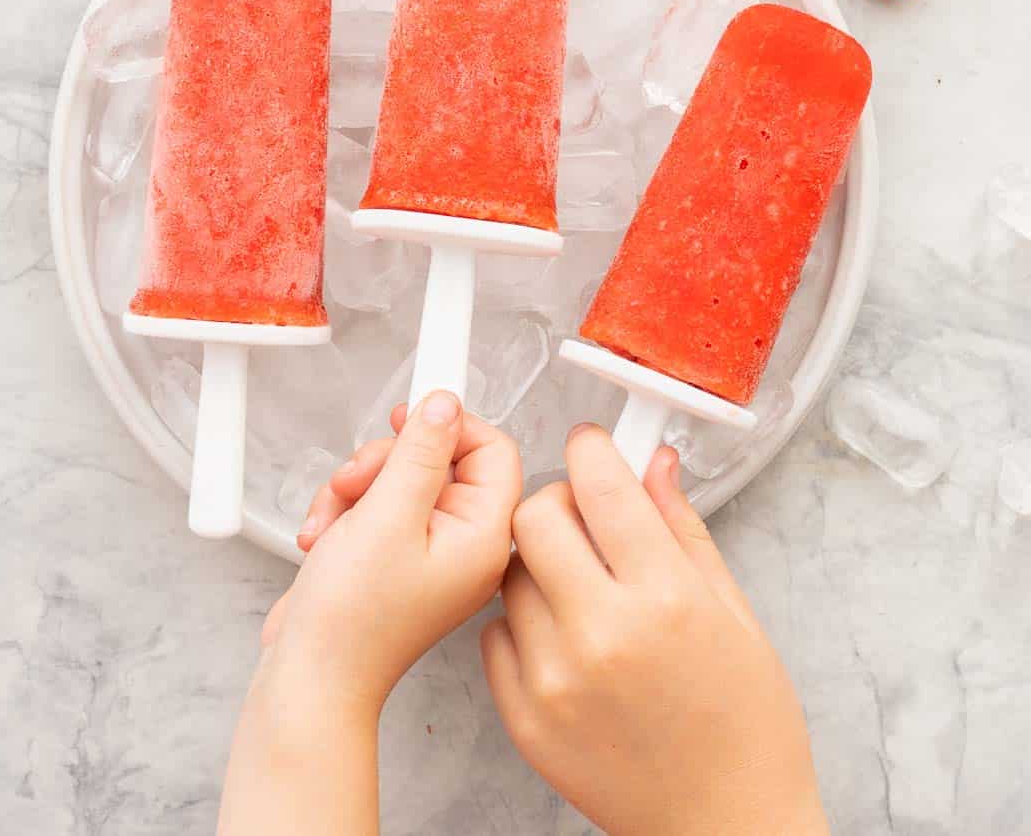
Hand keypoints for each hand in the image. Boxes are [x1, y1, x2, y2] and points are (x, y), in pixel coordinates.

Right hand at [262, 392, 521, 711]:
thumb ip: (420, 452)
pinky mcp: (394, 554)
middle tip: (355, 482)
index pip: (493, 449)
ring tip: (333, 520)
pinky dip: (346, 510)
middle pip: (438, 457)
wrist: (310, 678)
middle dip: (385, 462)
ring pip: (399, 476)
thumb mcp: (387, 515)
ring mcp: (428, 549)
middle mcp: (464, 542)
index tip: (406, 419)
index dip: (449, 426)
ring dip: (356, 486)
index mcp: (483, 536)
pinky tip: (324, 536)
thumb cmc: (353, 619)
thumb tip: (445, 404)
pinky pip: (377, 503)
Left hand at [482, 427, 829, 835]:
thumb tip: (653, 462)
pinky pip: (496, 634)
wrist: (727, 827)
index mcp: (665, 599)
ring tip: (581, 586)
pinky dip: (523, 622)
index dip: (592, 449)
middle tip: (587, 520)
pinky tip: (564, 636)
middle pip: (535, 516)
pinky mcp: (526, 719)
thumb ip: (682, 528)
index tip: (594, 446)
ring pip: (510, 571)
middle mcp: (603, 635)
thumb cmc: (747, 726)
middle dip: (560, 501)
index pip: (601, 486)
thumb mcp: (735, 613)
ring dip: (539, 562)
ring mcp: (556, 680)